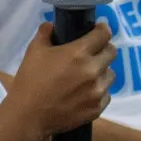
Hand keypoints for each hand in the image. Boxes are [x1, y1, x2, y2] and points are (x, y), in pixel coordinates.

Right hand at [0, 22, 116, 140]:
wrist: (28, 116)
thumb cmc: (30, 80)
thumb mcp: (34, 50)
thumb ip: (45, 33)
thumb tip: (52, 25)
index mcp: (79, 53)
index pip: (103, 34)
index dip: (102, 29)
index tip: (98, 30)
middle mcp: (93, 70)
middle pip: (111, 52)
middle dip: (103, 49)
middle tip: (92, 53)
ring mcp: (97, 91)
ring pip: (110, 75)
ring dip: (102, 72)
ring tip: (88, 75)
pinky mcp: (97, 108)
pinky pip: (106, 94)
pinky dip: (99, 91)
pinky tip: (85, 93)